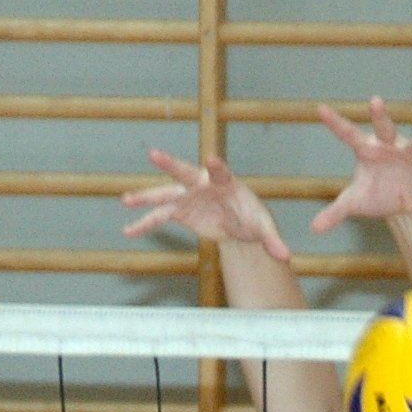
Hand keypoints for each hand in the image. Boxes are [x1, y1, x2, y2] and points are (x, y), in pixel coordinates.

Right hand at [121, 151, 290, 262]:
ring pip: (164, 194)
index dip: (216, 167)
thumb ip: (273, 240)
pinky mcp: (179, 210)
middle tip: (154, 155)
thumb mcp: (264, 227)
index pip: (220, 172)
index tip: (211, 161)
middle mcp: (202, 183)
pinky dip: (144, 224)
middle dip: (170, 164)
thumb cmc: (252, 217)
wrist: (238, 222)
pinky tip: (129, 231)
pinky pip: (159, 217)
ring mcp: (187, 195)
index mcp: (225, 182)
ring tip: (125, 200)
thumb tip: (286, 257)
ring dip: (145, 197)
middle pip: (184, 172)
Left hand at [313, 97, 411, 232]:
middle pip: (383, 128)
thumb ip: (334, 213)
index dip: (335, 123)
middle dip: (380, 115)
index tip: (320, 109)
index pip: (348, 135)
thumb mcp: (355, 204)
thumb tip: (313, 229)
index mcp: (368, 151)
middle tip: (375, 100)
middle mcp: (388, 146)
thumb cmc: (378, 195)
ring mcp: (409, 154)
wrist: (406, 206)